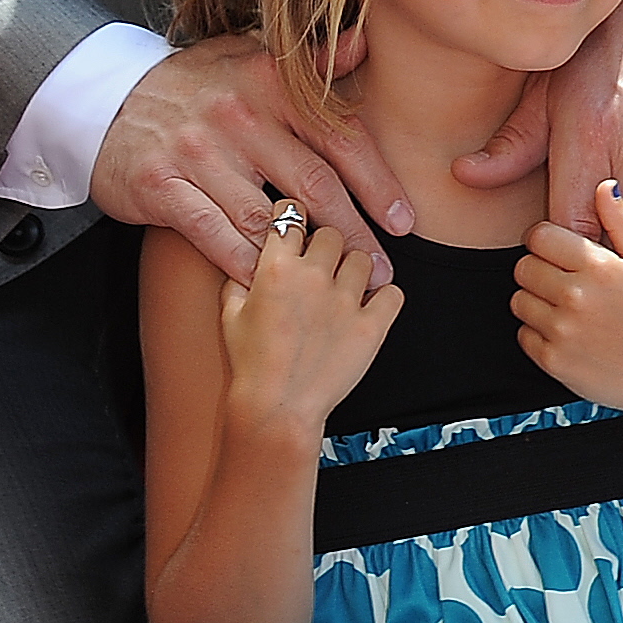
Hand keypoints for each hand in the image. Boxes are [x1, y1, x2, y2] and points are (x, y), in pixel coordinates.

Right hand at [93, 31, 410, 293]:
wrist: (106, 98)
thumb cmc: (194, 84)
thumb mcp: (250, 57)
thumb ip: (311, 61)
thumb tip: (364, 44)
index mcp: (270, 83)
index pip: (339, 136)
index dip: (377, 182)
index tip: (404, 219)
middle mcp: (239, 117)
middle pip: (313, 183)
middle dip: (354, 232)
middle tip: (382, 269)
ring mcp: (198, 153)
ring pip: (266, 217)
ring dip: (305, 257)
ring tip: (334, 284)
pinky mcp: (162, 187)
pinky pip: (214, 235)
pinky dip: (244, 263)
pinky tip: (271, 283)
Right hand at [219, 202, 402, 440]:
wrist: (278, 408)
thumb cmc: (251, 365)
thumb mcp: (229, 315)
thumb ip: (238, 276)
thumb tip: (245, 255)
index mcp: (276, 268)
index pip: (291, 214)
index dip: (294, 217)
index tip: (297, 224)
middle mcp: (314, 277)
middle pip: (332, 232)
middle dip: (326, 245)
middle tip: (320, 266)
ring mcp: (346, 301)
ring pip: (363, 257)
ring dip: (354, 269)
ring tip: (344, 288)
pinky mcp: (372, 325)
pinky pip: (392, 292)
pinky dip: (385, 296)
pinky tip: (371, 305)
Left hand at [459, 0, 622, 328]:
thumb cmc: (614, 37)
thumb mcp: (554, 80)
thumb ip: (516, 138)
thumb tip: (465, 178)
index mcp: (587, 133)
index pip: (566, 227)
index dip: (562, 269)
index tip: (561, 294)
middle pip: (621, 252)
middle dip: (613, 299)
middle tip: (607, 334)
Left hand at [513, 182, 622, 420]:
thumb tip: (605, 186)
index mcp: (599, 265)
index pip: (540, 236)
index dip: (547, 242)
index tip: (560, 253)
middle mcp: (576, 295)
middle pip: (523, 266)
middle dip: (539, 271)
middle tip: (563, 283)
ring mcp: (562, 330)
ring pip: (519, 300)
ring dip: (536, 303)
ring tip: (567, 310)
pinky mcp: (553, 361)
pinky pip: (523, 336)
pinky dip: (538, 336)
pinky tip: (568, 335)